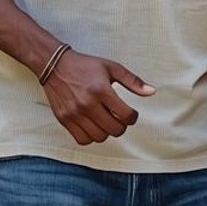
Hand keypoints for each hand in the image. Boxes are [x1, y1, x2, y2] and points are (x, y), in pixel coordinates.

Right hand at [41, 51, 155, 145]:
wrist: (54, 66)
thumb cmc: (85, 66)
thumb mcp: (112, 68)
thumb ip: (133, 81)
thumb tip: (152, 92)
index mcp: (101, 90)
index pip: (126, 116)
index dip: (133, 117)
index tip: (130, 113)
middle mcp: (87, 104)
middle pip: (114, 129)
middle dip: (122, 126)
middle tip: (119, 118)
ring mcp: (74, 114)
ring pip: (100, 137)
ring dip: (107, 132)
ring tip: (106, 121)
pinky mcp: (64, 120)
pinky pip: (82, 140)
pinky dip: (91, 137)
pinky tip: (93, 126)